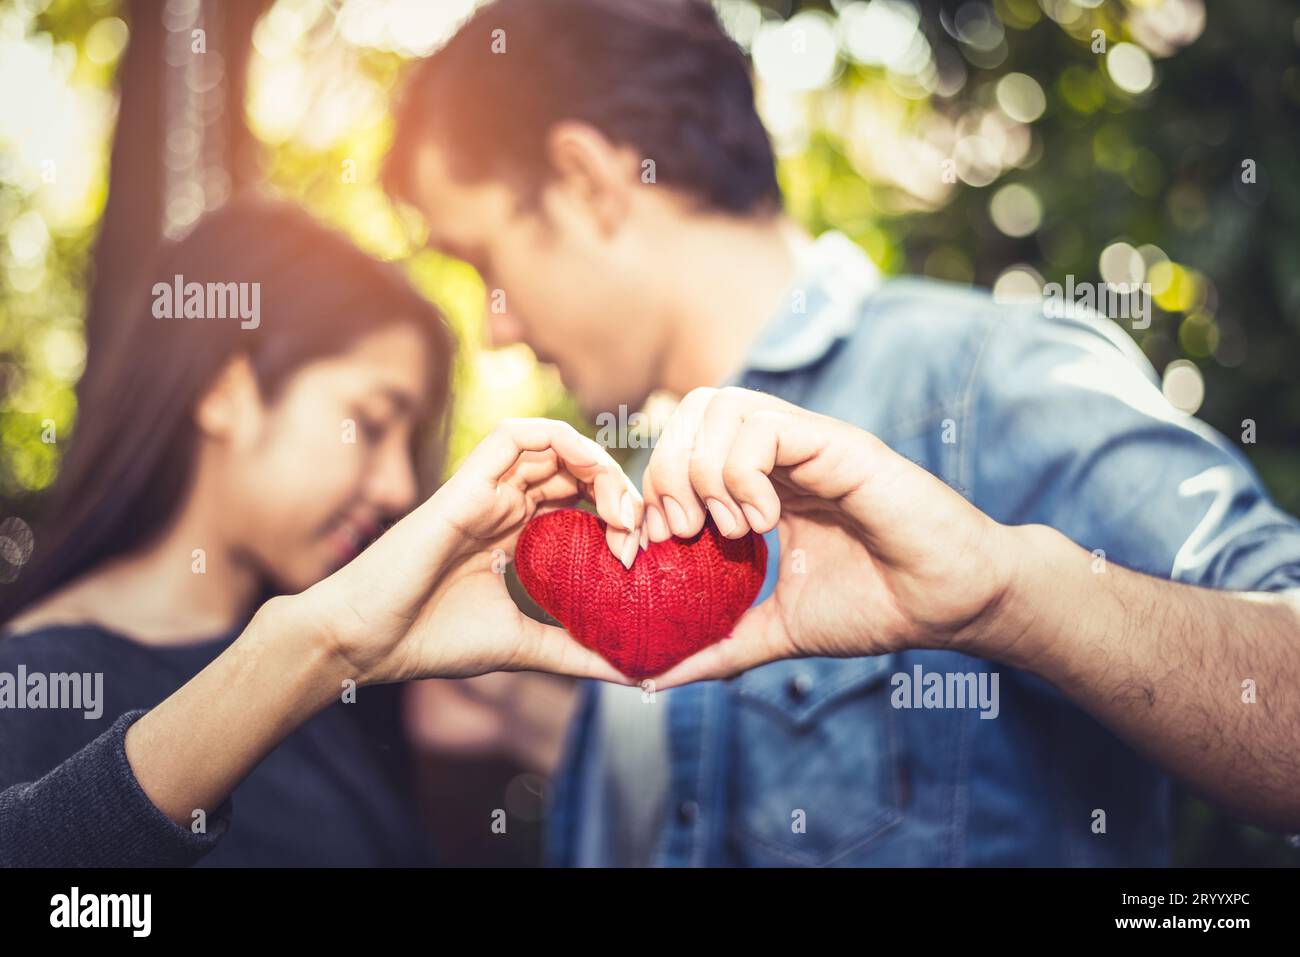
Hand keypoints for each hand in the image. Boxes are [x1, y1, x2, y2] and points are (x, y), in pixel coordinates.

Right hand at [295, 418, 643, 685]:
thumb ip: (576, 652)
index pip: (580, 498)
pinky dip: (561, 438)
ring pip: (554, 445)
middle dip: (619, 490)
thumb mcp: (524, 646)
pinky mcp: (465, 484)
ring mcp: (484, 490)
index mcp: (514, 531)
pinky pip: (515, 436)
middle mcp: (502, 503)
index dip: (618, 514)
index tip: (637, 557)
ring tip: (621, 511)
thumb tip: (637, 675)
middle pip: (575, 469)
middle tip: (639, 534)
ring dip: (599, 465)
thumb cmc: (429, 640)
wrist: (365, 644)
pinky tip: (591, 471)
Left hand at [639, 387, 1017, 686]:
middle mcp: (782, 451)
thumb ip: (718, 646)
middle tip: (683, 532)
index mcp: (763, 481)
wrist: (949, 605)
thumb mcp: (778, 630)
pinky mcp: (839, 444)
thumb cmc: (877, 607)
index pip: (684, 442)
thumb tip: (652, 678)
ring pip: (723, 405)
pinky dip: (742, 472)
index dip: (653, 487)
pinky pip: (764, 426)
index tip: (655, 547)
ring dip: (703, 470)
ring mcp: (809, 442)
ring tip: (727, 530)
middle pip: (695, 409)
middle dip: (666, 469)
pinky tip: (763, 522)